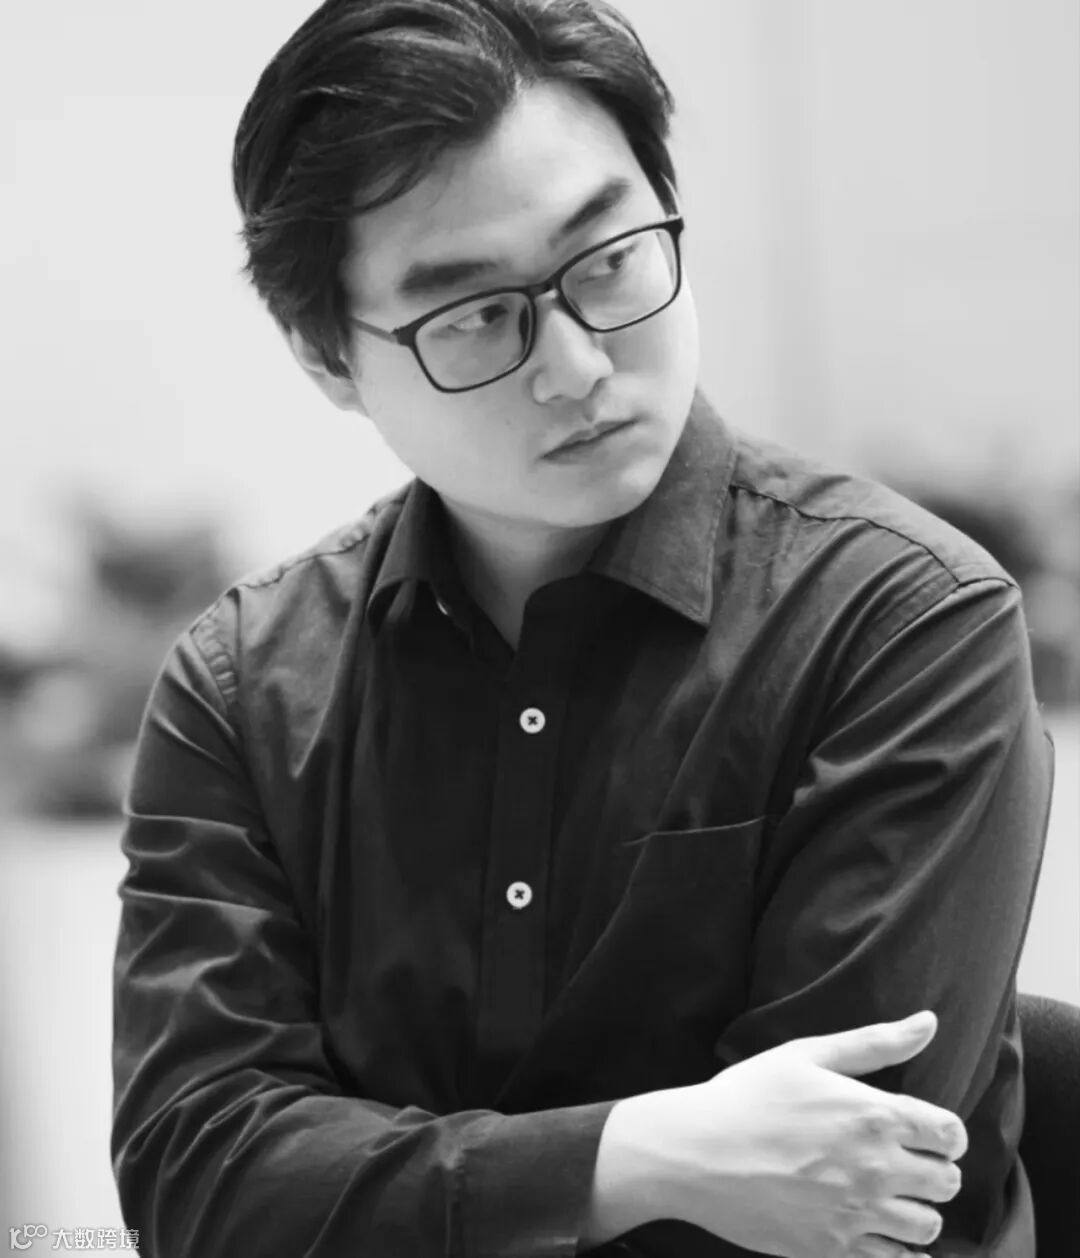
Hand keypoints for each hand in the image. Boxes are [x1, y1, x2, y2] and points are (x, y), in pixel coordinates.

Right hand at [592, 1010, 965, 1257]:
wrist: (695, 1152)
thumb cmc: (748, 1096)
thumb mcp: (806, 1055)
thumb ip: (874, 1041)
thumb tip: (929, 1021)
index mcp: (872, 1115)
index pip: (950, 1133)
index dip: (946, 1133)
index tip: (927, 1132)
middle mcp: (874, 1167)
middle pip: (947, 1182)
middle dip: (935, 1171)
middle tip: (907, 1163)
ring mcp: (855, 1212)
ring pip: (927, 1226)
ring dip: (918, 1211)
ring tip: (892, 1197)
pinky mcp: (833, 1247)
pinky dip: (900, 1252)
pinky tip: (883, 1235)